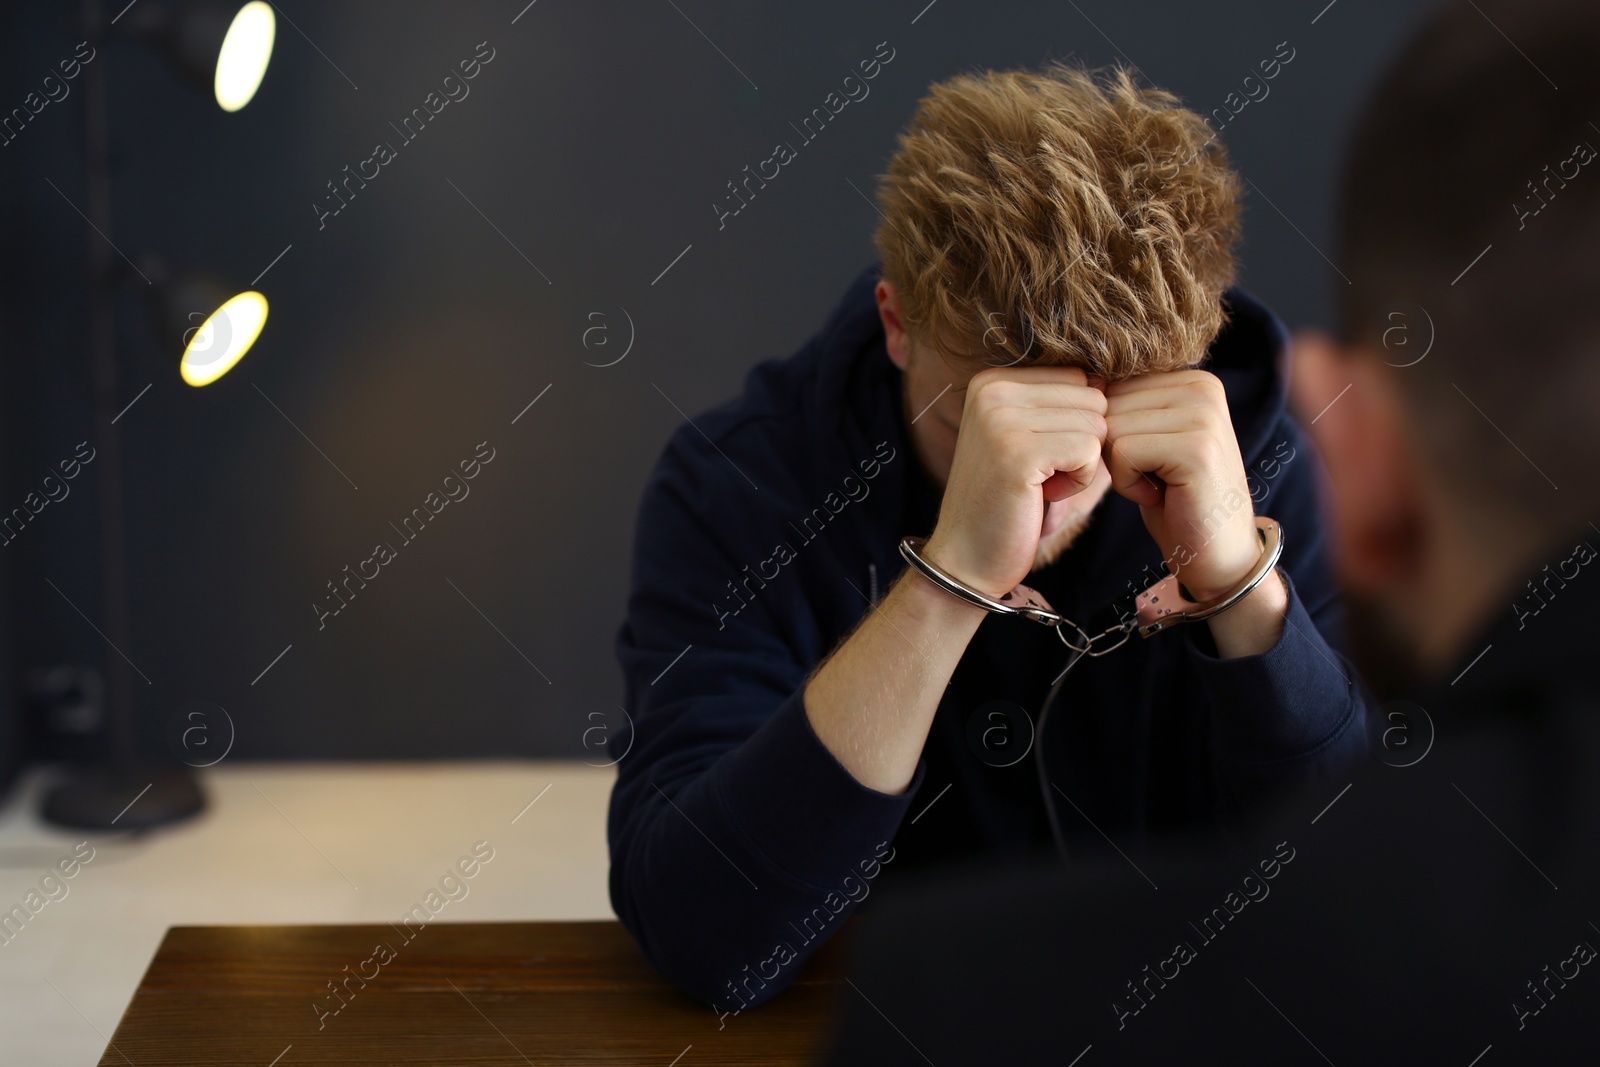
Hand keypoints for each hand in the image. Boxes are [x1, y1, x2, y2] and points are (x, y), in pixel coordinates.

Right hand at [923, 366, 1107, 597]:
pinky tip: (1044, 495)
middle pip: (1091, 399)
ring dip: (1081, 464)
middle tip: (1040, 474)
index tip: (1038, 455)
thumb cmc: (1005, 499)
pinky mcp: (1018, 452)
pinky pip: (1089, 451)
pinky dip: (1079, 482)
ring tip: (1039, 484)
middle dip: (1082, 442)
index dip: (1075, 423)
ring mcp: (1001, 420)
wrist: (966, 557)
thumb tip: (1108, 378)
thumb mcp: (1025, 435)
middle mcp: (992, 390)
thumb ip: (1058, 402)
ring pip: (1095, 424)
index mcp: (992, 380)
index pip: (1078, 377)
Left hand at [1102, 370, 1259, 600]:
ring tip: (1160, 486)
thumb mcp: (1149, 439)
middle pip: (1109, 406)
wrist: (1216, 553)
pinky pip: (1122, 453)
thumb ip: (1126, 405)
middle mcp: (1202, 387)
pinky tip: (1161, 496)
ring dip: (1122, 469)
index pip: (1112, 388)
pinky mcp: (1195, 447)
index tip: (1153, 460)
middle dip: (1116, 451)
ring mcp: (1203, 415)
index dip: (1116, 433)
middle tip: (1156, 477)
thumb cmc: (1174, 498)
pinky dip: (1128, 484)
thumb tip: (1084, 378)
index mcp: (1193, 379)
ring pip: (1111, 429)